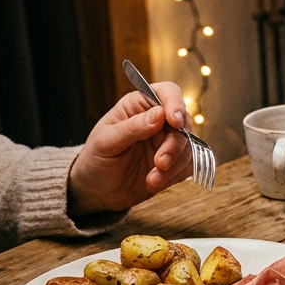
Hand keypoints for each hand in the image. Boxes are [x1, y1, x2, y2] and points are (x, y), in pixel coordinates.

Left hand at [68, 82, 192, 214]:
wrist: (97, 192)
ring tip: (152, 180)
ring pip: (189, 146)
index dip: (175, 104)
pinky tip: (155, 182)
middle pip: (184, 122)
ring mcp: (168, 142)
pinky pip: (189, 165)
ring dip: (175, 164)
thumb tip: (160, 114)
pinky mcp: (175, 162)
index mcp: (139, 106)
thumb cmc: (95, 160)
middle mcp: (158, 121)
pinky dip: (175, 175)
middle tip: (160, 163)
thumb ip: (133, 127)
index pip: (167, 92)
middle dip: (175, 145)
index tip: (175, 122)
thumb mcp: (106, 142)